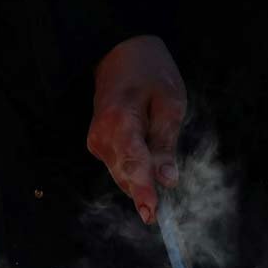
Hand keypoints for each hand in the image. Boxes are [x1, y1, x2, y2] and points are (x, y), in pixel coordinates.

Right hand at [87, 35, 186, 223]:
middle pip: (127, 176)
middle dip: (147, 191)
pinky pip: (121, 168)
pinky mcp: (99, 147)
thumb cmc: (150, 74)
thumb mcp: (170, 102)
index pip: (132, 162)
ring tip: (159, 161)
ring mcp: (97, 143)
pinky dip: (137, 170)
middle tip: (164, 209)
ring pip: (124, 176)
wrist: (120, 54)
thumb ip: (166, 143)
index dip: (143, 190)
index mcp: (120, 120)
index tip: (151, 213)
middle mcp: (102, 136)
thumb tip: (168, 181)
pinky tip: (149, 157)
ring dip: (143, 179)